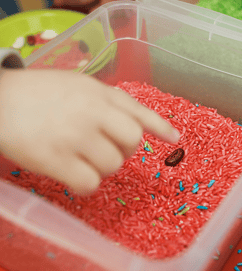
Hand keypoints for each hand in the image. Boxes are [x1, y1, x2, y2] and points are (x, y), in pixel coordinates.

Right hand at [0, 69, 179, 193]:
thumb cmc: (36, 94)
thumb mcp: (76, 85)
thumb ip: (105, 101)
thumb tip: (132, 122)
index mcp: (97, 93)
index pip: (138, 110)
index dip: (159, 125)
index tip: (175, 138)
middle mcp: (91, 112)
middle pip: (132, 141)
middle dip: (124, 150)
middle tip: (106, 150)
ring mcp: (75, 135)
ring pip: (112, 165)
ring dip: (102, 167)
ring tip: (81, 160)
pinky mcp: (56, 159)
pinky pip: (90, 183)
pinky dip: (86, 185)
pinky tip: (73, 177)